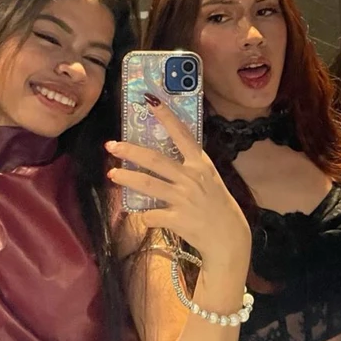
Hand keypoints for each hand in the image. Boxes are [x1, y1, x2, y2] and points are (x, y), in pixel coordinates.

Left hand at [106, 95, 249, 272]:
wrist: (229, 239)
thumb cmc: (217, 206)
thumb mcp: (209, 179)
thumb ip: (188, 166)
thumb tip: (162, 156)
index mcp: (200, 164)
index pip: (182, 135)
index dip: (166, 117)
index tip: (150, 101)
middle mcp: (192, 178)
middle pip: (155, 160)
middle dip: (130, 151)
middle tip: (111, 145)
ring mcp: (184, 199)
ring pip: (148, 184)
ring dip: (127, 178)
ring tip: (112, 173)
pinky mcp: (178, 219)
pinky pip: (151, 215)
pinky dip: (143, 215)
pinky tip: (140, 215)